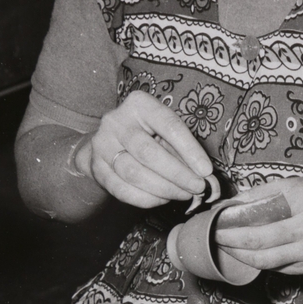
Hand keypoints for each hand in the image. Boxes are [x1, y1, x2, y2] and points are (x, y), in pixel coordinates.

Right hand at [76, 91, 212, 207]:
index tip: (206, 170)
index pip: (168, 125)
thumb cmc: (145, 134)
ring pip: (134, 173)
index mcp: (139, 104)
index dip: (189, 150)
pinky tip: (162, 199)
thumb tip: (204, 175)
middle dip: (177, 174)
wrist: (107, 142)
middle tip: (196, 187)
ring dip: (163, 188)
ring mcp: (102, 145)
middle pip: (148, 152)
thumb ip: (181, 149)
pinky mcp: (96, 168)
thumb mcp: (162, 130)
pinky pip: (122, 189)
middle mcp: (116, 121)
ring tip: (183, 194)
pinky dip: (146, 198)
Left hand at [214, 178, 302, 274]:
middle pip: (259, 244)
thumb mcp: (299, 185)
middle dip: (230, 241)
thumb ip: (266, 192)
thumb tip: (232, 202)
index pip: (262, 218)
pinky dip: (255, 260)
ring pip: (263, 262)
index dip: (234, 224)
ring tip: (223, 245)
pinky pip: (273, 267)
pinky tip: (243, 252)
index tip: (216, 220)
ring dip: (238, 255)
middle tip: (213, 235)